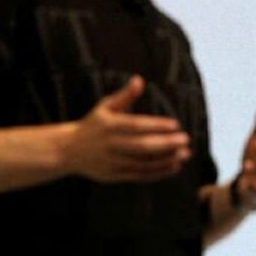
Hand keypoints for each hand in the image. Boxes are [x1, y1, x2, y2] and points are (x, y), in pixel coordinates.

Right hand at [65, 75, 190, 181]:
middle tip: (186, 139)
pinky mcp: (114, 176)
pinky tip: (174, 166)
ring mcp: (111, 162)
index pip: (135, 126)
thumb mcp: (105, 107)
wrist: (69, 150)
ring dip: (166, 160)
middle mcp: (109, 145)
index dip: (156, 125)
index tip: (176, 124)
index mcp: (108, 126)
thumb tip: (139, 80)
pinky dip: (158, 172)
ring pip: (142, 163)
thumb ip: (124, 96)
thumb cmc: (93, 124)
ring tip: (185, 154)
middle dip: (166, 144)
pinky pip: (139, 175)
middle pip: (141, 146)